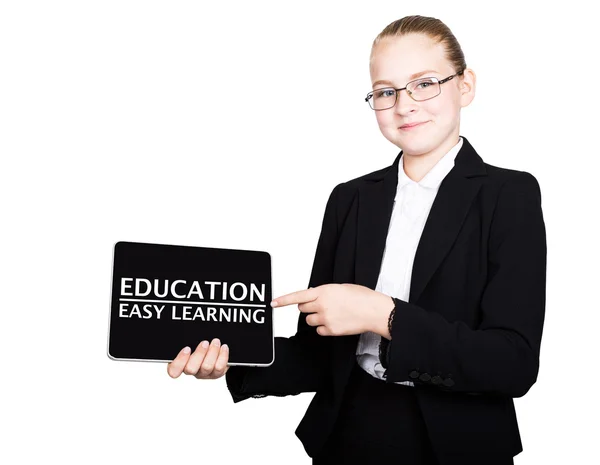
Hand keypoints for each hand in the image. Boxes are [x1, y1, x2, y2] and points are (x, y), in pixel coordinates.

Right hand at [167, 338, 229, 379]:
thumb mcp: (190, 339)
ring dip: (212, 352)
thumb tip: (185, 329)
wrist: (214, 348)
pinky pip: (219, 368)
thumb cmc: (196, 342)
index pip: (173, 370)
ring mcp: (203, 374)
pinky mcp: (216, 374)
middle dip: (199, 354)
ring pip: (207, 367)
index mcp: (179, 363)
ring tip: (216, 341)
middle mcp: (190, 370)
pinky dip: (223, 356)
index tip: (187, 348)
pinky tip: (224, 347)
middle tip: (205, 342)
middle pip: (190, 369)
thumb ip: (186, 339)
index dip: (179, 361)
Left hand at [271, 283, 390, 336]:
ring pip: (309, 321)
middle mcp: (322, 304)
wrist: (374, 311)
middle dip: (308, 307)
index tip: (273, 303)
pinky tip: (336, 322)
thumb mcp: (340, 288)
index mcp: (323, 291)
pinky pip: (319, 330)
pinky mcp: (330, 330)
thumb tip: (313, 296)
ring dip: (316, 318)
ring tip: (332, 314)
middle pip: (302, 309)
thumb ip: (324, 292)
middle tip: (321, 306)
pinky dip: (324, 328)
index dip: (283, 300)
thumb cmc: (362, 297)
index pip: (298, 296)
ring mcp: (325, 318)